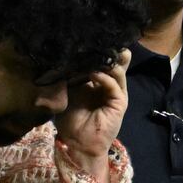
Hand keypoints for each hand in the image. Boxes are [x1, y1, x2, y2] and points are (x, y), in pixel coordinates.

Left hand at [54, 49, 129, 174]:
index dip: (96, 51)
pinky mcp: (119, 102)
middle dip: (109, 50)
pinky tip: (94, 74)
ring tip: (99, 52)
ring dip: (108, 61)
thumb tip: (62, 59)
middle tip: (102, 38)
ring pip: (117, 71)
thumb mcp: (65, 94)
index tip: (87, 39)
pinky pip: (115, 86)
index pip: (100, 61)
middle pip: (113, 62)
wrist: (77, 144)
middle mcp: (107, 85)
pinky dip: (105, 78)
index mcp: (96, 81)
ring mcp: (115, 93)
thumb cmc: (70, 121)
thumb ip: (67, 78)